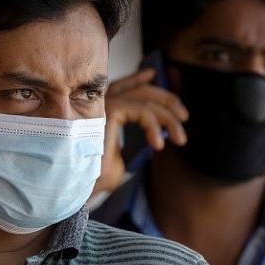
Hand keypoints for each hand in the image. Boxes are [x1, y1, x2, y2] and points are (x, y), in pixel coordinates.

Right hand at [92, 68, 187, 195]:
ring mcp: (103, 105)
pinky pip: (141, 109)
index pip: (121, 87)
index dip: (139, 80)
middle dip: (166, 99)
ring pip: (144, 99)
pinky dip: (154, 125)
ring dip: (168, 117)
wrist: (80, 187)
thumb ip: (134, 145)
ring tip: (180, 139)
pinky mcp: (108, 110)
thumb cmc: (95, 177)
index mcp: (100, 112)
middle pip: (138, 89)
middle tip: (184, 117)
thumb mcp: (122, 160)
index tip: (155, 77)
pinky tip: (158, 144)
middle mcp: (99, 104)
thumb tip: (155, 137)